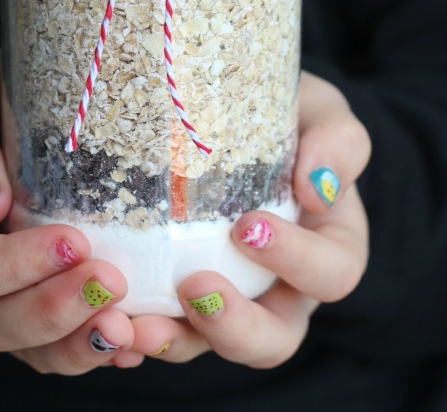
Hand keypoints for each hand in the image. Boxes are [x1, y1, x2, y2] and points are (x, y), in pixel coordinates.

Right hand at [0, 49, 133, 372]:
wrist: (1, 111)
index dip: (12, 268)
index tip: (72, 242)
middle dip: (55, 311)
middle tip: (111, 283)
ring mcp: (5, 298)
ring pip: (31, 347)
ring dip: (80, 343)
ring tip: (129, 328)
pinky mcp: (46, 303)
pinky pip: (64, 344)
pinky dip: (100, 347)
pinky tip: (138, 338)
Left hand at [120, 71, 370, 368]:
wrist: (231, 102)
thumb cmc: (289, 113)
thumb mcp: (323, 113)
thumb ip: (337, 142)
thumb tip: (318, 188)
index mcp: (330, 248)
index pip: (330, 273)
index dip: (296, 261)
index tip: (249, 227)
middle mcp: (284, 287)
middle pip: (274, 339)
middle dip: (234, 327)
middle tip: (195, 288)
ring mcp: (231, 296)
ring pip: (210, 343)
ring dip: (174, 339)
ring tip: (135, 325)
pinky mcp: (180, 294)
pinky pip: (163, 326)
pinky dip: (137, 332)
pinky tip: (109, 320)